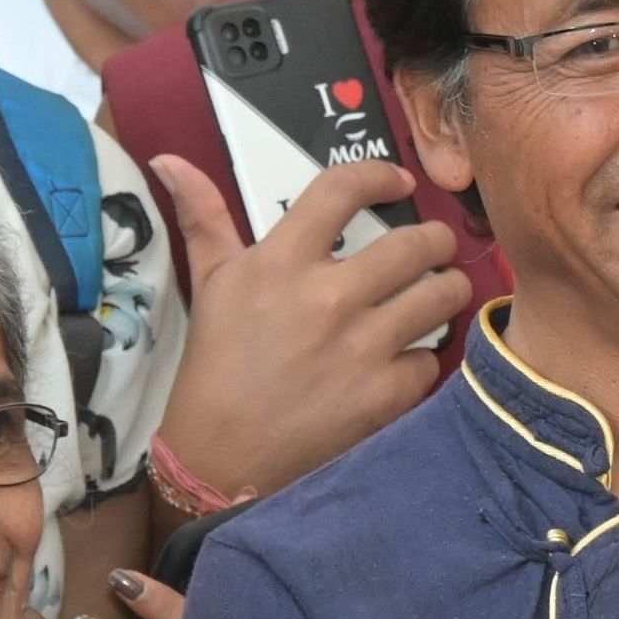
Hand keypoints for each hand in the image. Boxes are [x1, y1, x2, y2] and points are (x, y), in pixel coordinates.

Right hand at [149, 155, 473, 501]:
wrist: (220, 458)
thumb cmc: (217, 365)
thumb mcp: (210, 284)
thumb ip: (204, 216)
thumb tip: (170, 160)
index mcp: (281, 262)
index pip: (344, 188)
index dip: (383, 175)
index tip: (401, 183)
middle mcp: (327, 297)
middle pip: (417, 243)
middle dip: (436, 241)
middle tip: (433, 249)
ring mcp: (361, 348)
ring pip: (442, 294)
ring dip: (447, 289)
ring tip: (437, 293)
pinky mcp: (385, 395)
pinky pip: (433, 357)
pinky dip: (425, 357)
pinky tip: (407, 358)